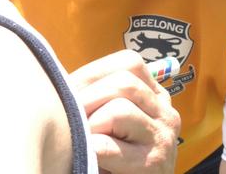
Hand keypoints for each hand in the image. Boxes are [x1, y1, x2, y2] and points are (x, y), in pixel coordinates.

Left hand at [70, 50, 180, 173]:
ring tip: (85, 139)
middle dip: (88, 97)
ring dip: (91, 124)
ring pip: (119, 110)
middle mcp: (165, 113)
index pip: (129, 63)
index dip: (94, 73)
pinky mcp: (151, 164)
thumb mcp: (109, 116)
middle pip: (124, 82)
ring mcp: (162, 138)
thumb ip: (97, 93)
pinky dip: (90, 148)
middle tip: (71, 117)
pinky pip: (107, 145)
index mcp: (155, 95)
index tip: (73, 90)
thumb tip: (60, 76)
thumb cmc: (110, 151)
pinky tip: (90, 155)